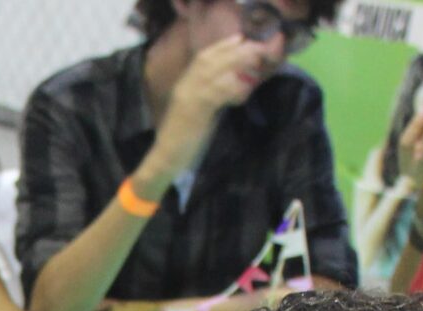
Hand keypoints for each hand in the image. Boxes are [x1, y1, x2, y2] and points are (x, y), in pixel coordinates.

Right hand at [149, 36, 273, 175]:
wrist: (166, 160)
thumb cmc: (184, 139)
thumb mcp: (197, 110)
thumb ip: (210, 95)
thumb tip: (233, 82)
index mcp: (184, 85)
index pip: (202, 58)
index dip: (221, 46)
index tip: (240, 40)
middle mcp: (185, 87)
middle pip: (211, 61)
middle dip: (234, 52)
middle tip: (255, 50)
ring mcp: (189, 98)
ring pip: (215, 73)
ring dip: (237, 67)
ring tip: (255, 67)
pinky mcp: (196, 111)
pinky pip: (218, 93)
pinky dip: (233, 89)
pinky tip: (244, 94)